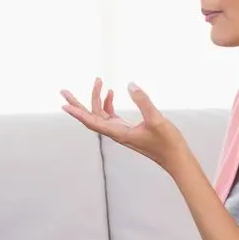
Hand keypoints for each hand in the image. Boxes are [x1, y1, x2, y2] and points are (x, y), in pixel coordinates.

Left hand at [61, 78, 191, 173]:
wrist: (175, 158)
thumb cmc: (167, 142)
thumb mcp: (156, 119)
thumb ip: (143, 101)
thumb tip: (130, 84)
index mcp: (118, 133)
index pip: (92, 121)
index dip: (77, 113)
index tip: (64, 105)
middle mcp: (115, 133)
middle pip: (90, 117)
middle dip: (77, 104)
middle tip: (63, 91)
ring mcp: (120, 131)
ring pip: (100, 115)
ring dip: (96, 99)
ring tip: (97, 81)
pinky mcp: (127, 130)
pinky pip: (110, 116)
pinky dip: (108, 104)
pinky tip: (111, 93)